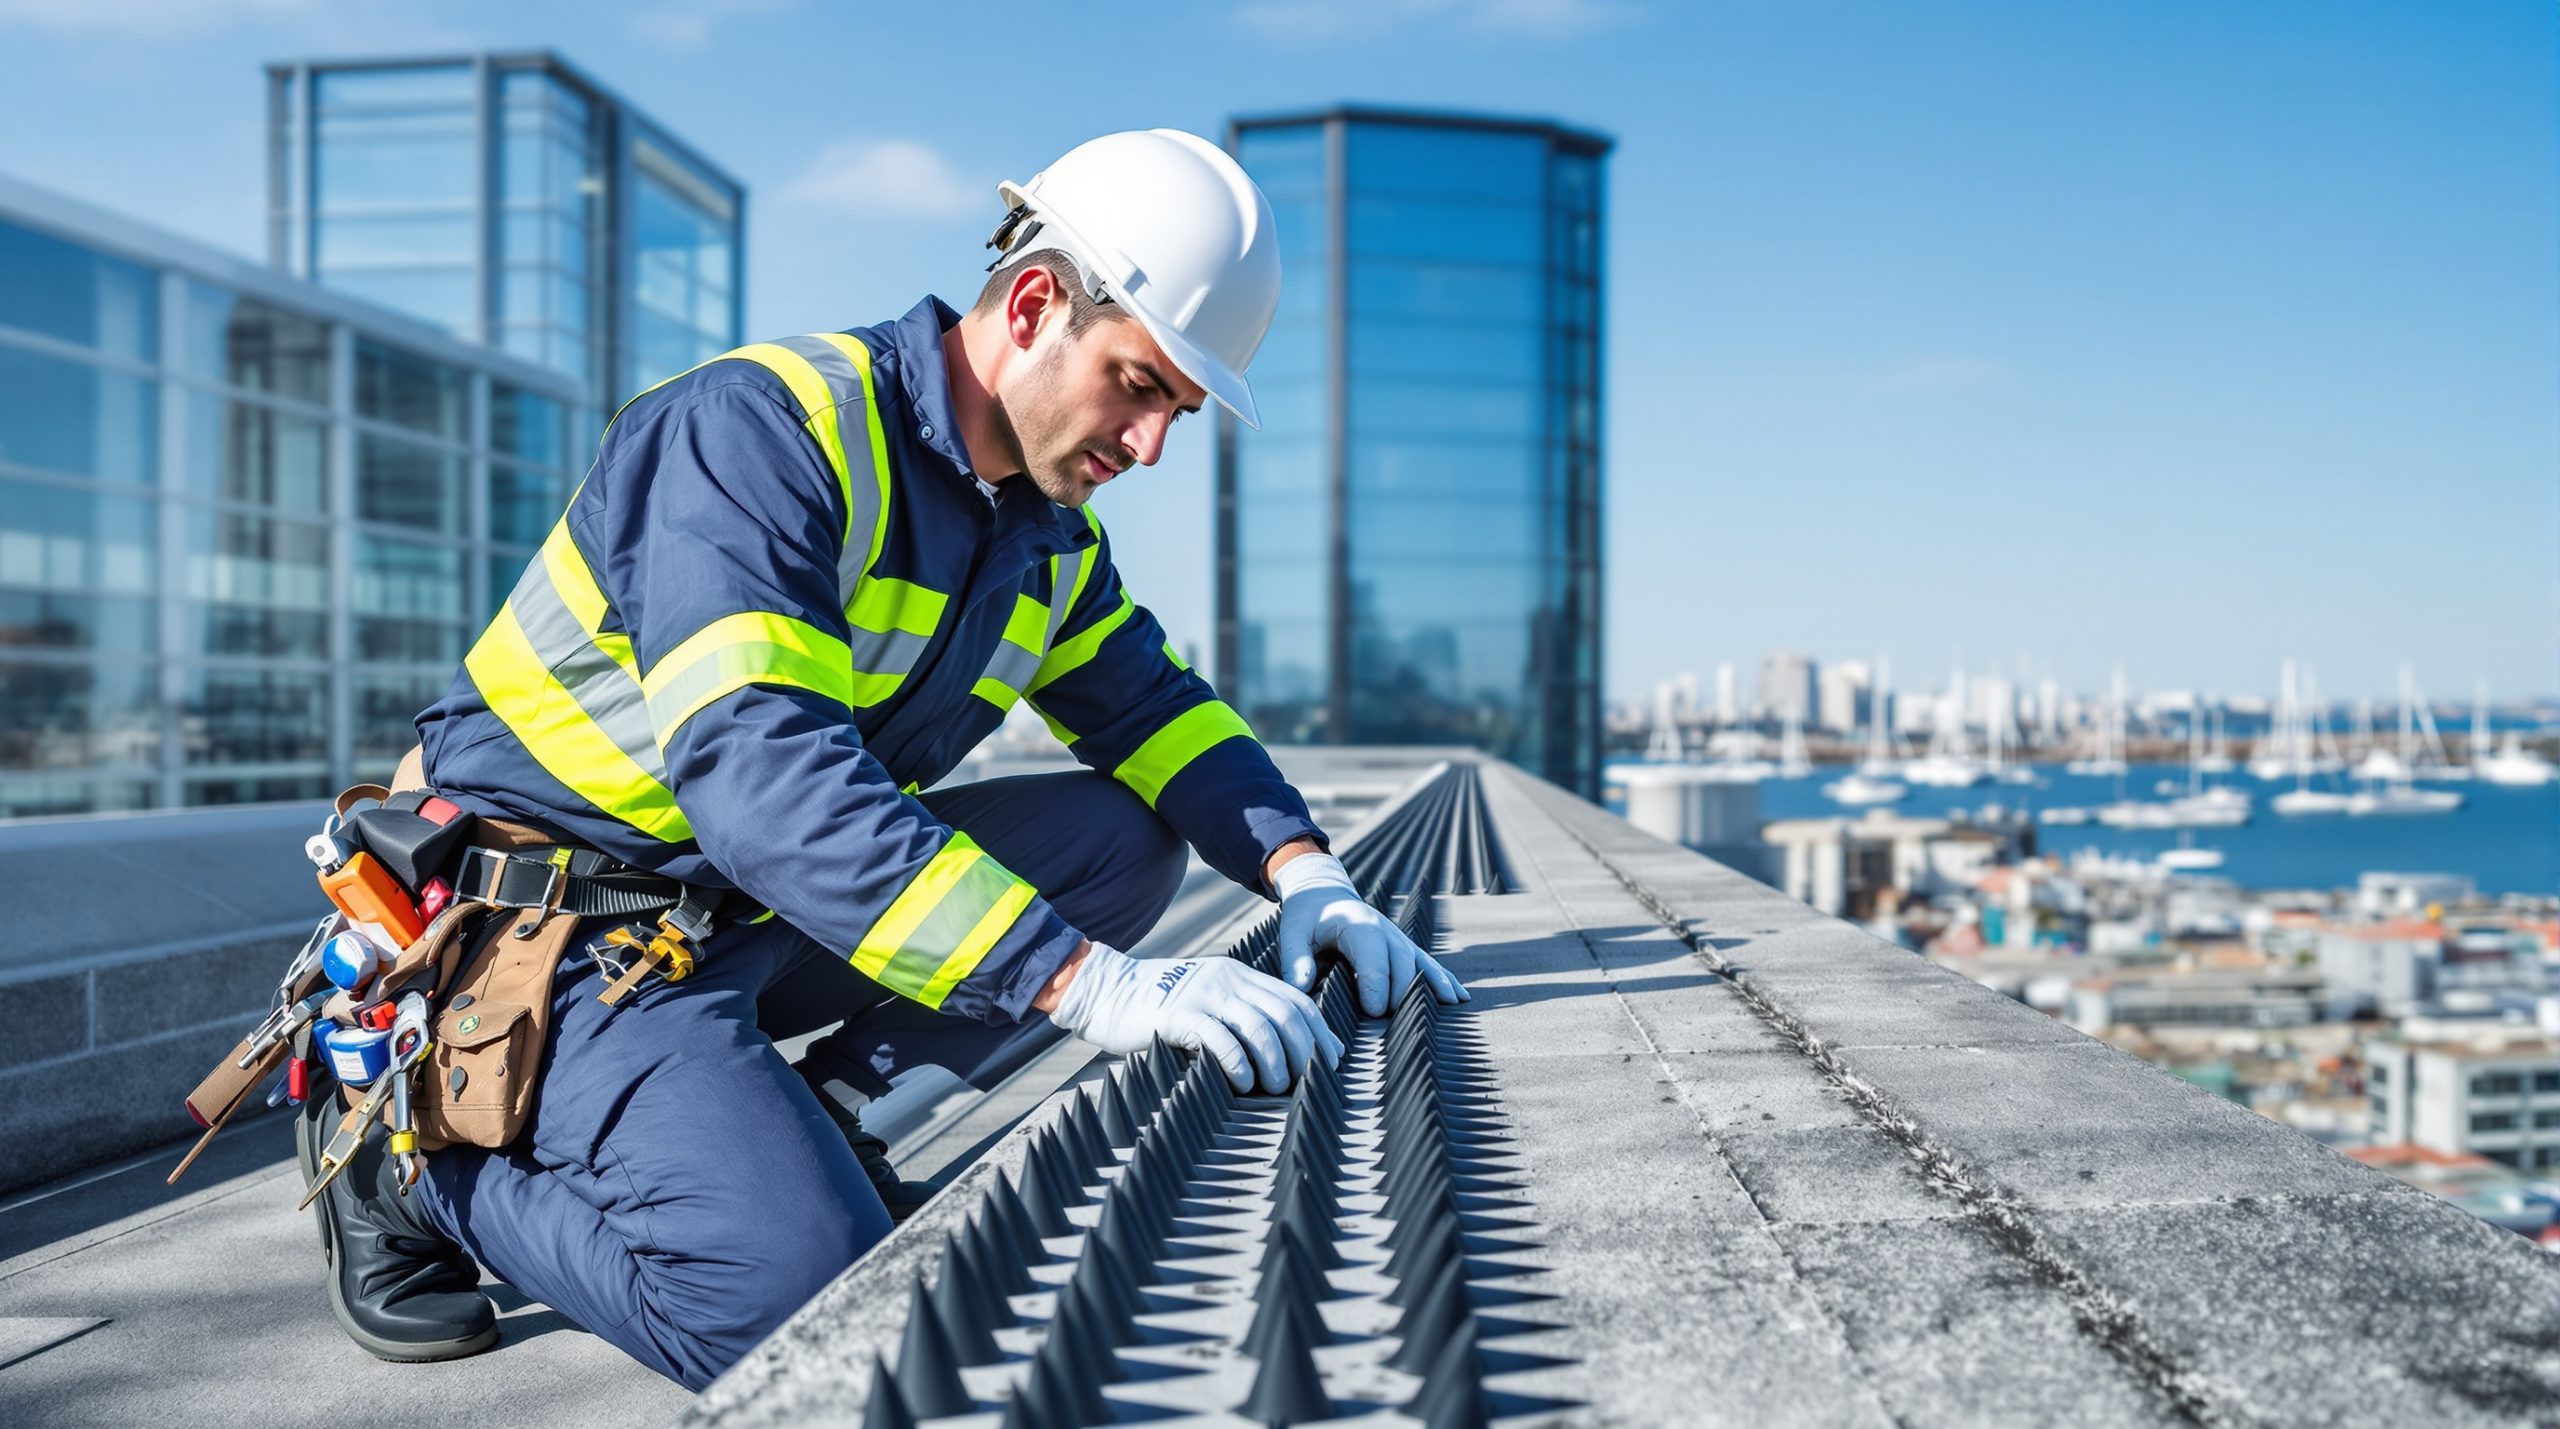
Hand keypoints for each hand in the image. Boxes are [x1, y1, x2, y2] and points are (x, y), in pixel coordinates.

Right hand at [1046, 942, 1342, 1092]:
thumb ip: (1237, 1016)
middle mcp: (1229, 981)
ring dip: (1275, 1062)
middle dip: (1305, 1051)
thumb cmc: (1158, 1008)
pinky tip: (1244, 1083)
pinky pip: (1223, 1040)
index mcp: (1240, 977)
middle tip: (1308, 1080)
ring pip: (1260, 1027)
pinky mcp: (1181, 1014)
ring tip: (1276, 1087)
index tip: (1331, 1060)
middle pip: (1285, 1014)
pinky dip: (1240, 1065)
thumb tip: (1277, 1055)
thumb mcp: (1206, 1001)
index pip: (1294, 1000)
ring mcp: (1205, 995)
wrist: (1106, 991)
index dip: (1319, 1031)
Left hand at [1273, 851, 1467, 1016]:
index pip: (1373, 954)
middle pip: (1401, 961)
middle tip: (1395, 1019)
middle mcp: (1383, 929)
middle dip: (1401, 990)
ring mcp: (1396, 937)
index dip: (1376, 983)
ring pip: (1419, 961)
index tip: (1374, 1011)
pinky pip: (1425, 963)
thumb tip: (1300, 988)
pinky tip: (1458, 995)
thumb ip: (1295, 960)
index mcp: (1356, 924)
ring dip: (1434, 983)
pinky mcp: (1402, 947)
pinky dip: (1442, 978)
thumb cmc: (1306, 918)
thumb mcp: (1293, 934)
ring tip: (1450, 1004)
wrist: (1323, 893)